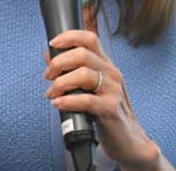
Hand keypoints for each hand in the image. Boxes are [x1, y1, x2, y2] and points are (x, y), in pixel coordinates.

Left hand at [43, 30, 168, 169]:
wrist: (127, 139)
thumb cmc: (105, 111)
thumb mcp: (90, 86)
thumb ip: (72, 70)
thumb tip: (49, 55)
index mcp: (105, 64)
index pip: (89, 38)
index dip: (69, 37)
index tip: (52, 43)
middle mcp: (111, 73)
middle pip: (82, 54)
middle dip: (59, 63)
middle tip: (48, 75)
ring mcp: (113, 90)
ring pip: (83, 74)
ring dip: (60, 83)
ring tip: (52, 93)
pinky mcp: (111, 109)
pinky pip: (86, 100)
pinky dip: (68, 101)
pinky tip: (58, 104)